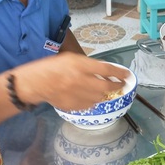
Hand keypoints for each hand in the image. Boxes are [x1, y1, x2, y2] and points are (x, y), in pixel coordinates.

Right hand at [14, 53, 131, 111]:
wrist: (36, 83)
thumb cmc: (54, 67)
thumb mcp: (72, 58)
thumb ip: (89, 65)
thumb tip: (106, 72)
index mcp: (79, 65)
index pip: (105, 69)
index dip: (119, 72)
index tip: (127, 74)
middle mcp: (80, 80)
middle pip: (106, 87)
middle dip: (117, 86)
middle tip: (122, 84)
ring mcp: (76, 95)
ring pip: (99, 97)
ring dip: (105, 94)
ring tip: (106, 90)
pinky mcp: (73, 106)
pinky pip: (89, 105)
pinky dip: (94, 100)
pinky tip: (92, 96)